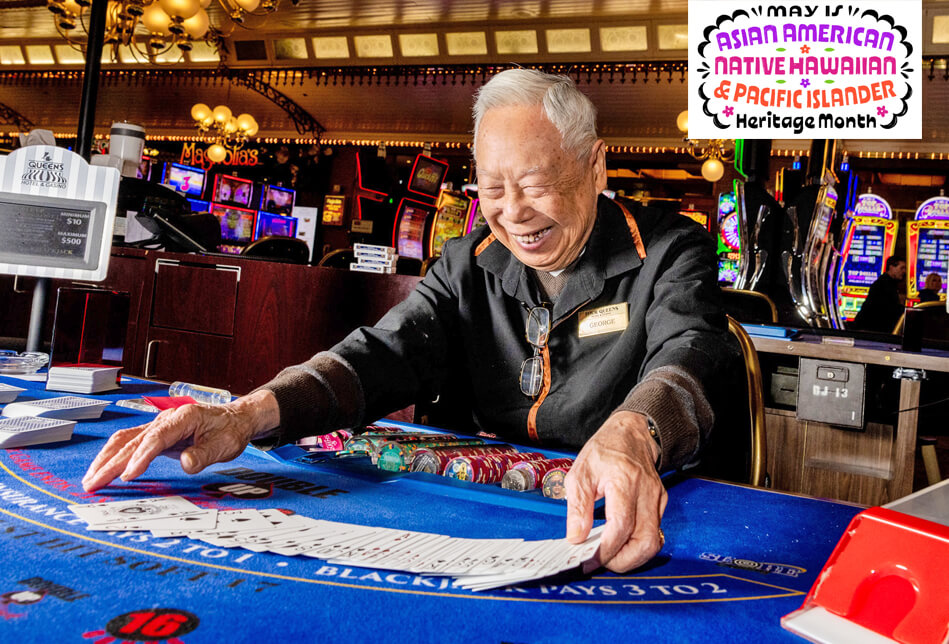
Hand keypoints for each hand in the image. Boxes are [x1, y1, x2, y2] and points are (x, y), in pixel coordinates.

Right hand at [82, 389, 279, 492]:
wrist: (234, 419)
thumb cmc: (229, 430)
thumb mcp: (225, 444)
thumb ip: (204, 454)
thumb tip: (186, 463)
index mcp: (183, 417)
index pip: (156, 438)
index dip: (141, 457)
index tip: (128, 475)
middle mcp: (166, 419)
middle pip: (133, 440)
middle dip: (111, 463)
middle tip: (93, 483)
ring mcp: (158, 426)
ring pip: (125, 440)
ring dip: (106, 459)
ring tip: (91, 479)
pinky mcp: (155, 434)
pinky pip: (130, 443)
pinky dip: (114, 455)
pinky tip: (104, 468)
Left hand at [565, 411, 666, 572]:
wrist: (631, 434)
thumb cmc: (604, 451)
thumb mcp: (580, 472)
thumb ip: (577, 507)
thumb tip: (576, 537)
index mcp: (624, 481)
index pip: (621, 525)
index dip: (606, 548)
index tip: (589, 559)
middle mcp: (646, 492)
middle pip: (645, 541)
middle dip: (623, 561)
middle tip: (600, 562)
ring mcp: (657, 499)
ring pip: (653, 542)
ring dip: (632, 558)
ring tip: (609, 557)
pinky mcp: (660, 505)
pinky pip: (654, 534)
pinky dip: (638, 546)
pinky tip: (621, 545)